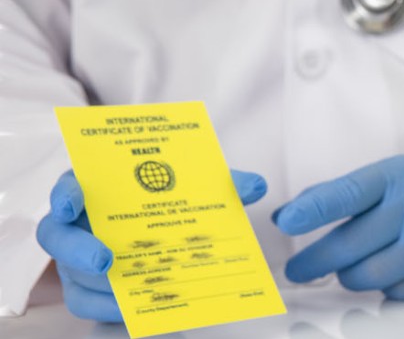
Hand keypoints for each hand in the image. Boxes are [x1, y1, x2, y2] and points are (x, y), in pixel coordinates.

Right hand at [35, 169, 267, 321]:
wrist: (171, 227)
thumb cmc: (172, 199)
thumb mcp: (196, 187)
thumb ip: (222, 182)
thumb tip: (253, 186)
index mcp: (96, 187)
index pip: (66, 186)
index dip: (64, 194)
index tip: (71, 204)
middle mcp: (77, 222)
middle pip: (57, 237)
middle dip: (78, 250)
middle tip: (105, 260)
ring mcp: (76, 258)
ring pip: (74, 276)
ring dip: (101, 286)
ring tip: (133, 294)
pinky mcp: (85, 288)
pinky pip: (88, 304)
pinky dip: (110, 310)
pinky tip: (137, 313)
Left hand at [272, 154, 403, 299]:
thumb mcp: (390, 178)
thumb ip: (341, 193)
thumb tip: (289, 215)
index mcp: (399, 175)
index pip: (350, 192)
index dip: (315, 209)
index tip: (286, 222)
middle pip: (351, 245)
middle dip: (316, 261)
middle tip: (299, 269)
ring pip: (370, 275)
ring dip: (353, 277)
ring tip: (354, 269)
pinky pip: (398, 293)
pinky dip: (387, 288)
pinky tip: (394, 273)